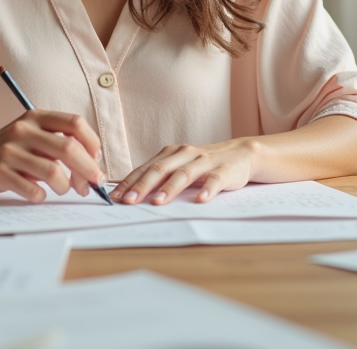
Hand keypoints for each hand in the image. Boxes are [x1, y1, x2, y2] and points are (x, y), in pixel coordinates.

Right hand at [0, 111, 103, 202]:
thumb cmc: (8, 149)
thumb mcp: (31, 135)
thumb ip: (57, 143)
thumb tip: (92, 165)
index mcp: (35, 117)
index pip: (75, 123)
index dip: (92, 143)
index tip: (96, 159)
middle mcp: (23, 130)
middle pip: (68, 149)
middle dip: (87, 170)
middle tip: (93, 184)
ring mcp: (9, 151)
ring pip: (53, 172)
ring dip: (65, 186)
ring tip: (63, 190)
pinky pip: (32, 189)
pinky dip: (42, 196)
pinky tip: (39, 194)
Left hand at [111, 139, 258, 204]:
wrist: (242, 153)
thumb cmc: (205, 164)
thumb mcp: (180, 167)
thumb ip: (160, 177)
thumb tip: (131, 193)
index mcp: (171, 154)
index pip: (145, 168)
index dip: (129, 182)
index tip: (114, 197)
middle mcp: (185, 154)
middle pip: (160, 169)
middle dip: (142, 186)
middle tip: (129, 201)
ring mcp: (204, 161)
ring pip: (184, 174)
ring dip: (169, 188)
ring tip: (157, 202)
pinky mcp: (224, 170)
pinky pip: (214, 180)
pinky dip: (207, 190)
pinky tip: (200, 200)